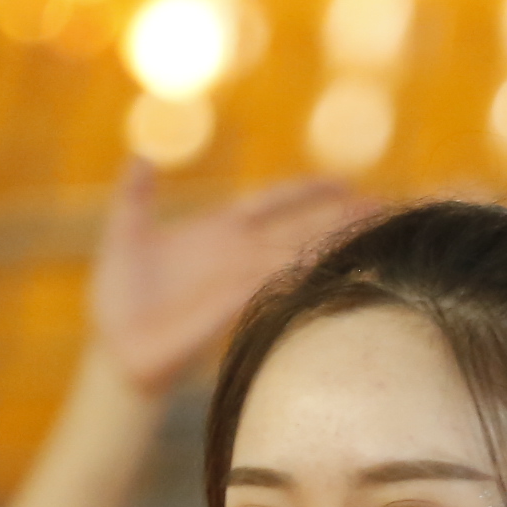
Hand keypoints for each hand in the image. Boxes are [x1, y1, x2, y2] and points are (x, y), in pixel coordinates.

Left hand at [89, 160, 361, 396]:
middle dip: (344, 213)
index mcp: (221, 230)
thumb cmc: (120, 300)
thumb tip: (141, 156)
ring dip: (337, 239)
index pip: (276, 201)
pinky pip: (274, 281)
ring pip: (299, 250)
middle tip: (389, 202)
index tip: (345, 180)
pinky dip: (304, 269)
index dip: (309, 189)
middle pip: (303, 224)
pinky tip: (333, 261)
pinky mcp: (231, 305)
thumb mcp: (124, 234)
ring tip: (378, 228)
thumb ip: (136, 196)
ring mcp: (240, 279)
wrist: (117, 350)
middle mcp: (241, 252)